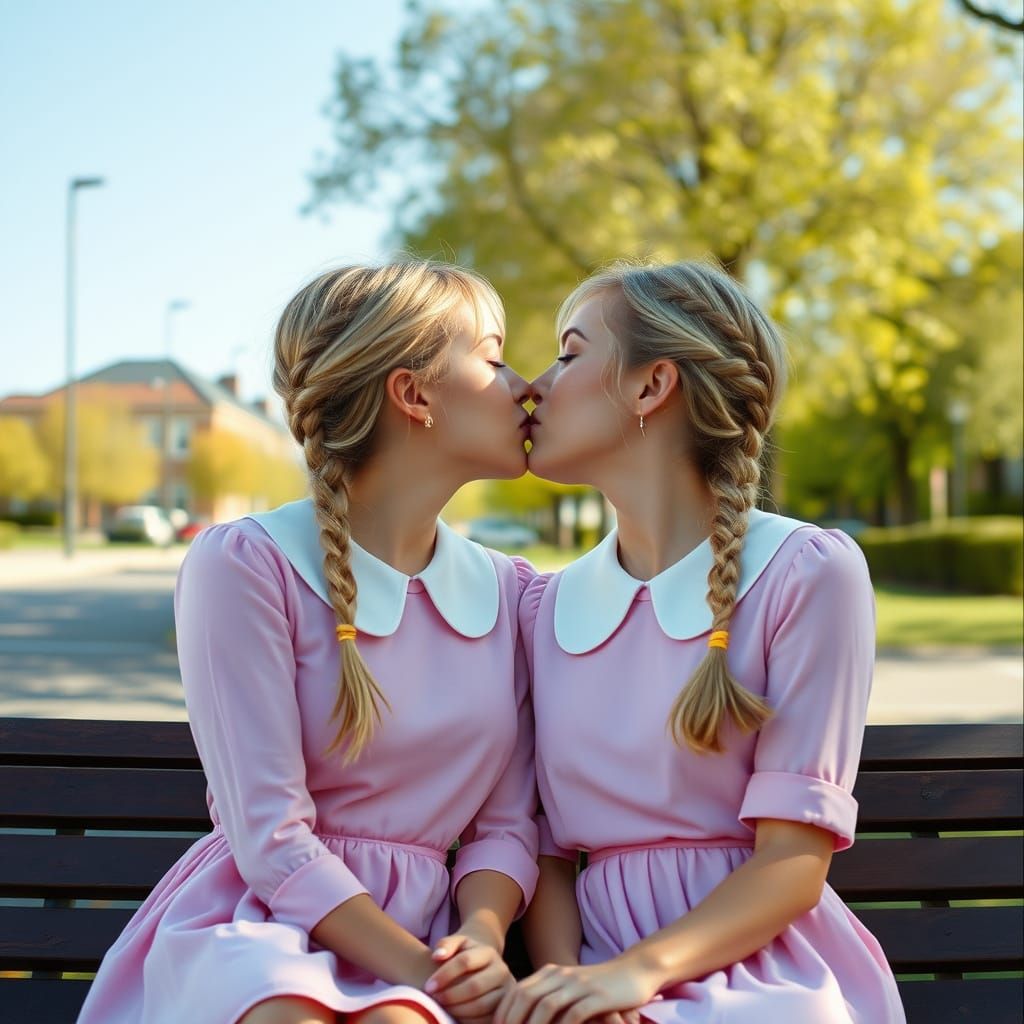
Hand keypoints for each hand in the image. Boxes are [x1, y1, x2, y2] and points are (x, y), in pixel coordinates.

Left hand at [425, 932, 515, 1023]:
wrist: (485, 967)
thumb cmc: (465, 955)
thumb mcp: (458, 944)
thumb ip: (446, 944)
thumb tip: (437, 956)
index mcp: (489, 952)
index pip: (465, 961)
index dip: (445, 974)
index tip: (428, 986)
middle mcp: (501, 971)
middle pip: (475, 986)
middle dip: (450, 995)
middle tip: (434, 999)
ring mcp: (506, 991)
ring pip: (481, 1005)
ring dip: (457, 1009)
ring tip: (442, 1008)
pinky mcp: (504, 1008)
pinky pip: (486, 1019)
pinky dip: (467, 1020)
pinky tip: (454, 1016)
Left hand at [495, 960, 658, 1023]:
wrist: (635, 970)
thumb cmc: (600, 986)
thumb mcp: (571, 987)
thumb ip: (550, 997)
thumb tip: (524, 1016)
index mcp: (551, 972)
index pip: (518, 990)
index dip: (504, 1011)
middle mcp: (561, 974)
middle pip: (526, 996)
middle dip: (512, 1020)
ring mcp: (579, 984)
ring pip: (546, 1005)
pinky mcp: (598, 995)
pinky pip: (574, 1013)